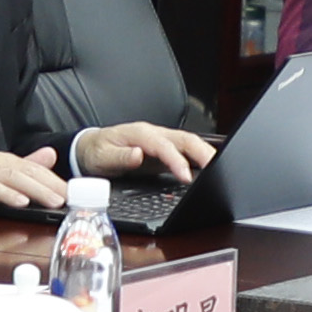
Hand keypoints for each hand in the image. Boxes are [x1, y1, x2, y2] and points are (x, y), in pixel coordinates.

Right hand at [0, 148, 76, 217]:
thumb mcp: (3, 172)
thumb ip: (26, 165)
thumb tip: (50, 155)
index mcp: (4, 161)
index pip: (34, 168)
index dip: (54, 180)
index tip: (71, 194)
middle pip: (27, 171)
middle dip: (49, 185)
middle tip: (67, 198)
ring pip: (13, 177)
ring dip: (35, 189)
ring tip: (52, 201)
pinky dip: (5, 194)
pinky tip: (19, 202)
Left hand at [81, 120, 217, 187]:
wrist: (90, 147)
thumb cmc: (96, 152)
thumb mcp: (102, 157)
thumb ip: (120, 157)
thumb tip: (138, 155)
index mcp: (140, 134)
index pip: (164, 146)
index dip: (177, 160)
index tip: (187, 177)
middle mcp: (154, 134)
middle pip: (185, 139)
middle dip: (203, 153)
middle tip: (218, 170)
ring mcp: (161, 141)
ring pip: (189, 143)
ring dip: (206, 154)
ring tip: (221, 169)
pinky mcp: (164, 150)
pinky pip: (186, 151)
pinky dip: (200, 159)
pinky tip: (209, 170)